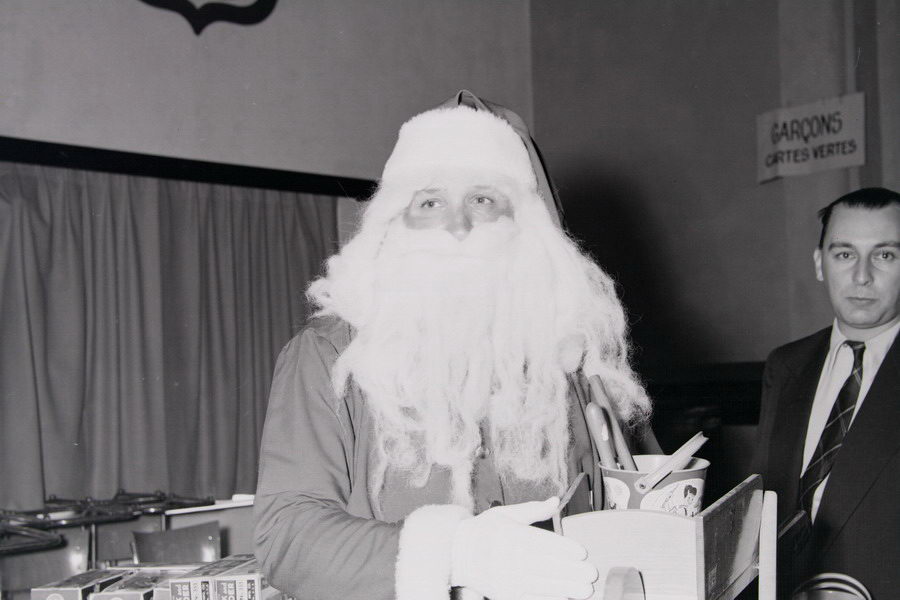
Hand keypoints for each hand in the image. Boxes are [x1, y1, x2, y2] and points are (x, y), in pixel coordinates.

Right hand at [450, 497, 597, 599]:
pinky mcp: (503, 593)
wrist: (456, 553)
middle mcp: (507, 556)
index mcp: (509, 534)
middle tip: (590, 573)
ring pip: (539, 584)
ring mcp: (505, 577)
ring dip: (564, 588)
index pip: (540, 542)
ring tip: (585, 590)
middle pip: (543, 565)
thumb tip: (556, 500)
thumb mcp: (506, 514)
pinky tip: (565, 598)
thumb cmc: (483, 531)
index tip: (582, 552)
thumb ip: (533, 510)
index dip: (562, 548)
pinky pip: (529, 598)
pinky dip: (548, 598)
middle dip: (570, 571)